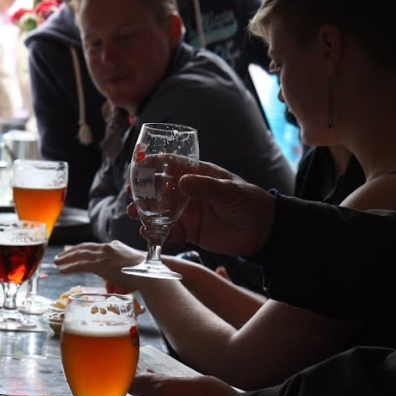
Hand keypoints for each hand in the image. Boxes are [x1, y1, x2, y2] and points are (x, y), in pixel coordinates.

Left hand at [55, 241, 145, 290]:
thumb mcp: (128, 272)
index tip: (72, 252)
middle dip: (70, 252)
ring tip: (57, 263)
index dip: (80, 249)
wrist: (150, 274)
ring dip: (66, 259)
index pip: (93, 246)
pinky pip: (81, 265)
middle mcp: (108, 248)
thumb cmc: (143, 276)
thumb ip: (116, 277)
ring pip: (80, 255)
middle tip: (60, 257)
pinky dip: (70, 267)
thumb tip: (110, 288)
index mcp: (114, 247)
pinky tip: (62, 270)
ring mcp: (104, 255)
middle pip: (83, 248)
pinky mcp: (102, 264)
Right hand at [128, 159, 274, 256]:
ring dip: (144, 212)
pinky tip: (146, 231)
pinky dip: (155, 233)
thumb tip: (182, 182)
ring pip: (159, 211)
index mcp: (198, 175)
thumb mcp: (229, 191)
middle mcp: (188, 193)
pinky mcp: (189, 232)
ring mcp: (187, 212)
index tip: (139, 165)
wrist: (264, 232)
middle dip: (142, 190)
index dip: (154, 163)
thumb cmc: (250, 203)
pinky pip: (168, 232)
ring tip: (133, 212)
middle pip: (159, 189)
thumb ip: (206, 187)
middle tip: (131, 192)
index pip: (172, 165)